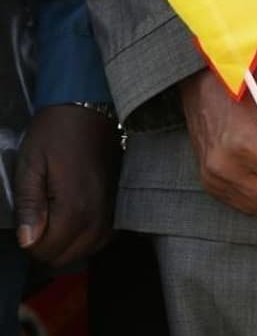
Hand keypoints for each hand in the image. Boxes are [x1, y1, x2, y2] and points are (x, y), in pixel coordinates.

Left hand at [15, 105, 121, 266]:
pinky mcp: (118, 205)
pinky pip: (102, 238)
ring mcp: (112, 212)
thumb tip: (28, 241)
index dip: (28, 242)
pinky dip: (86, 239)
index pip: (46, 251)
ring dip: (67, 245)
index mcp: (74, 208)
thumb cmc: (56, 133)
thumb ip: (29, 206)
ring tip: (53, 220)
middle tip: (36, 219)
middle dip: (46, 246)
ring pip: (86, 251)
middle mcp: (98, 217)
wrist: (90, 110)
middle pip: (66, 257)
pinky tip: (74, 222)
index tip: (26, 219)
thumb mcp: (30, 165)